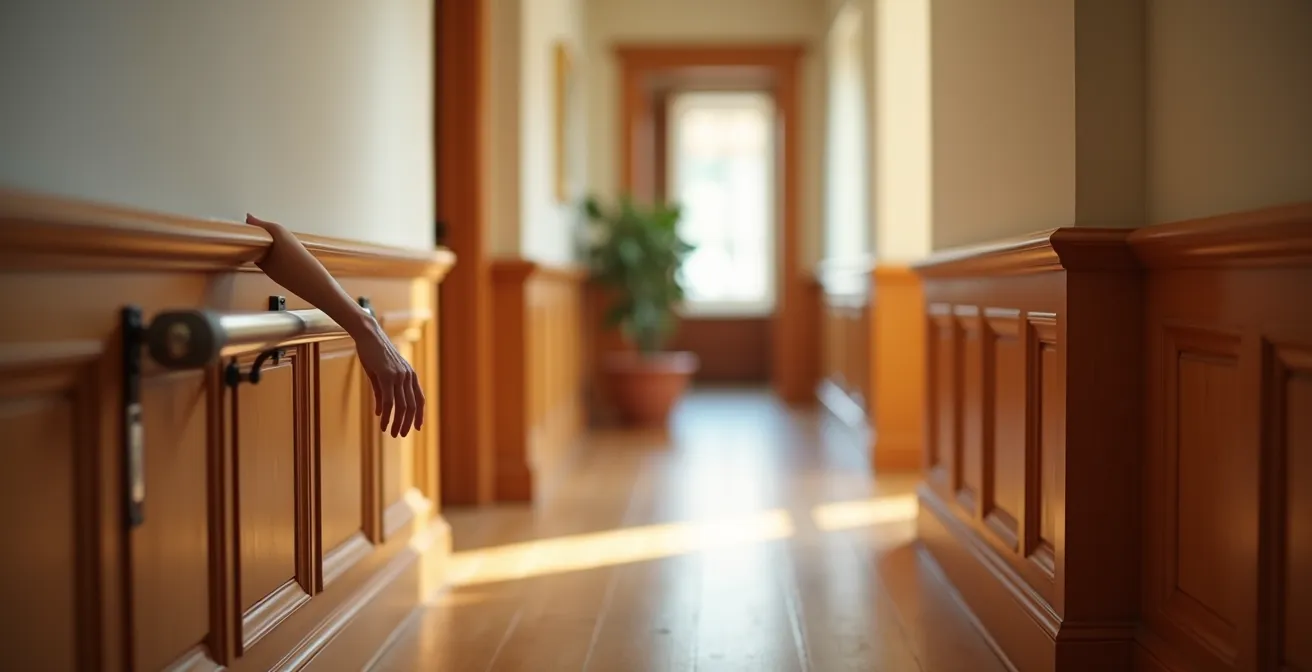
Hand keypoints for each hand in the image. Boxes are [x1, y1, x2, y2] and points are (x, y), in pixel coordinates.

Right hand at [354, 317, 424, 437]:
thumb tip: (382, 412)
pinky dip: (387, 415)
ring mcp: (398, 376)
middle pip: (411, 406)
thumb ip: (383, 393)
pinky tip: (383, 423)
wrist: (369, 335)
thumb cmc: (375, 353)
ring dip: (398, 422)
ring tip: (392, 433)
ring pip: (401, 406)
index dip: (419, 414)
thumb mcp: (381, 375)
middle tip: (401, 435)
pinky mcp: (387, 376)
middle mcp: (408, 376)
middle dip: (407, 423)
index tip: (417, 428)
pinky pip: (389, 401)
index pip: (419, 399)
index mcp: (410, 375)